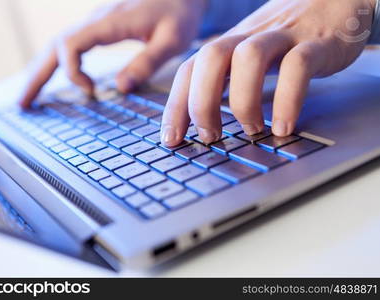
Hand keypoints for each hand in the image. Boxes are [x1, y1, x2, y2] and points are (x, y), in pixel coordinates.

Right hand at [20, 0, 206, 107]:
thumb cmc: (180, 14)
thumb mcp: (172, 40)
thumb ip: (147, 62)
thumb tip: (121, 89)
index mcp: (111, 22)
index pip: (72, 44)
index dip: (72, 70)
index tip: (90, 91)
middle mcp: (98, 20)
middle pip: (55, 46)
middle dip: (38, 76)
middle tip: (24, 104)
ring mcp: (97, 24)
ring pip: (59, 45)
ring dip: (42, 70)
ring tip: (29, 96)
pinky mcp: (102, 28)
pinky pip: (71, 46)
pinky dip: (58, 64)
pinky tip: (56, 77)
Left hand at [161, 0, 375, 145]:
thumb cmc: (288, 36)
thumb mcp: (251, 55)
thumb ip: (230, 80)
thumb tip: (207, 121)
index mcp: (230, 44)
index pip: (190, 69)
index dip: (175, 105)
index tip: (171, 138)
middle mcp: (249, 37)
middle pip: (210, 59)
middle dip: (201, 103)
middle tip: (210, 136)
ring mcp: (282, 36)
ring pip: (249, 58)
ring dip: (243, 102)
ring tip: (252, 130)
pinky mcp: (315, 43)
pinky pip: (297, 67)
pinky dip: (287, 100)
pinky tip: (284, 126)